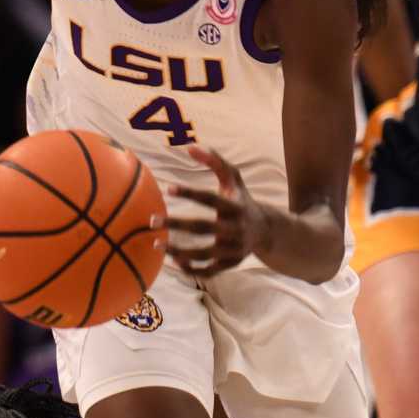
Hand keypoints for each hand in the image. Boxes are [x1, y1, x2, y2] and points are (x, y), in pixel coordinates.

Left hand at [167, 147, 265, 276]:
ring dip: (179, 251)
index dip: (190, 193)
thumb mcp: (233, 178)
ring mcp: (234, 249)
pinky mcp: (231, 264)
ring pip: (204, 253)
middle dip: (177, 225)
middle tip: (152, 220)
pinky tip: (173, 260)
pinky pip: (208, 270)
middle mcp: (237, 228)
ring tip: (156, 244)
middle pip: (204, 227)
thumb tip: (189, 146)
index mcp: (236, 206)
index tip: (169, 188)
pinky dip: (191, 268)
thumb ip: (215, 160)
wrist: (266, 231)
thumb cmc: (241, 199)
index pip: (211, 199)